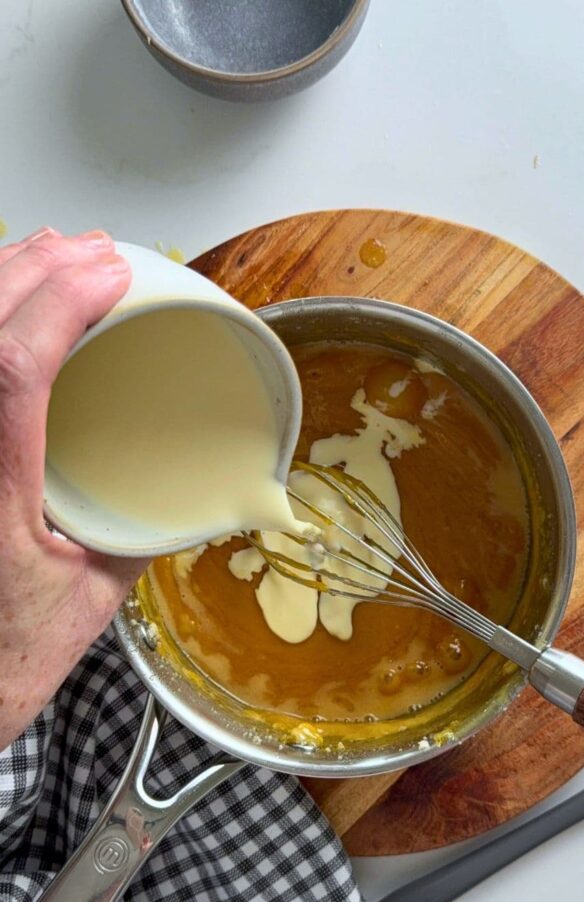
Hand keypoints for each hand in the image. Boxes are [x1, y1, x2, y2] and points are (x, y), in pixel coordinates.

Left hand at [0, 228, 149, 748]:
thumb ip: (139, 531)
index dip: (62, 302)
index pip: (13, 366)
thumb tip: (193, 491)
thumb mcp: (92, 598)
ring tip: (50, 259)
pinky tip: (6, 314)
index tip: (110, 271)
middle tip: (89, 250)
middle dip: (33, 269)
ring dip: (0, 283)